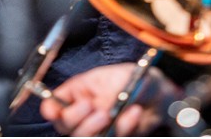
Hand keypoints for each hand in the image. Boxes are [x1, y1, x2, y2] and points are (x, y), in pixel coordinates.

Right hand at [39, 63, 181, 135]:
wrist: (160, 95)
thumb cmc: (136, 78)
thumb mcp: (120, 78)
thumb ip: (105, 95)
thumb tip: (97, 110)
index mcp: (78, 92)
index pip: (54, 103)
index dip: (50, 109)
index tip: (54, 111)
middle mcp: (83, 113)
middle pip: (66, 127)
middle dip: (82, 122)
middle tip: (100, 112)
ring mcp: (97, 128)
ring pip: (86, 137)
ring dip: (103, 128)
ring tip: (119, 112)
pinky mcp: (111, 137)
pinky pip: (111, 138)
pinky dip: (124, 127)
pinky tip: (135, 113)